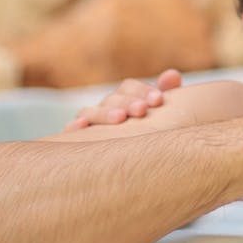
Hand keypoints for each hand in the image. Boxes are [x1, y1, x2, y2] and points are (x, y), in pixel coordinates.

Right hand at [63, 69, 182, 130]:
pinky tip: (81, 126)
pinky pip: (69, 130)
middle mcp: (104, 108)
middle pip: (112, 99)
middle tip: (142, 109)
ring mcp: (88, 123)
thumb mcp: (158, 116)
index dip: (143, 90)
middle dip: (128, 102)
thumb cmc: (146, 136)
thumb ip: (164, 95)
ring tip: (120, 118)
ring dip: (105, 113)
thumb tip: (173, 75)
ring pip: (91, 112)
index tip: (158, 99)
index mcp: (124, 100)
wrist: (118, 167)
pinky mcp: (74, 140)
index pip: (129, 87)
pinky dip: (73, 126)